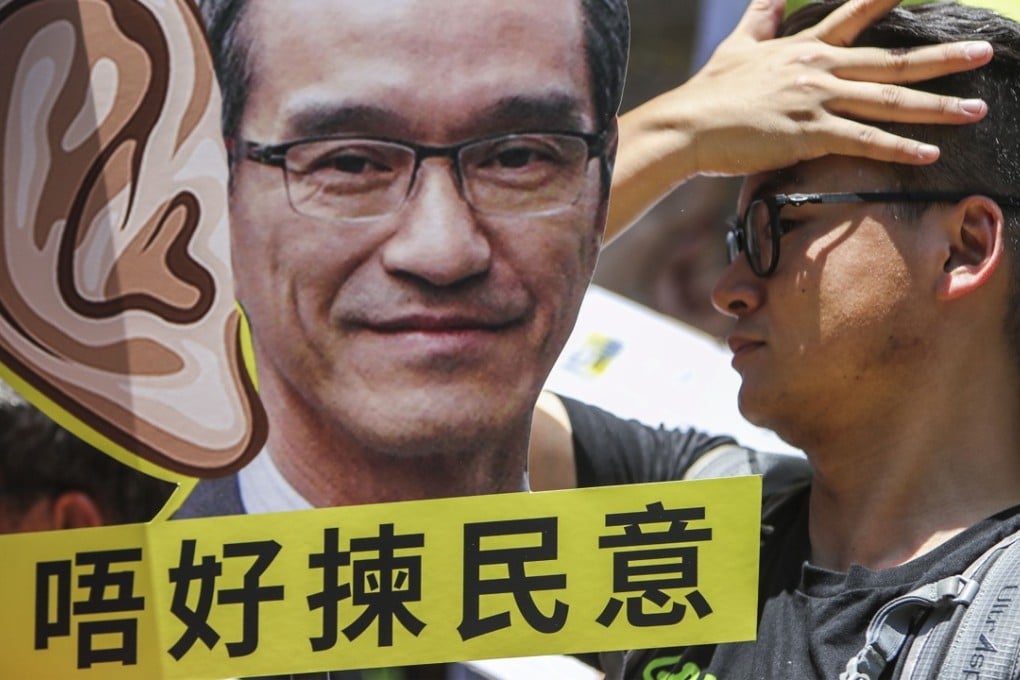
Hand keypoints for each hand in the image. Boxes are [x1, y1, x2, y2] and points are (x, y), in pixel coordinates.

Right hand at [682, 0, 990, 172]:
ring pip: (887, 101)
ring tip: (974, 108)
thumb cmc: (710, 91)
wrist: (687, 126)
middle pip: (891, 61)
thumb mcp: (738, 46)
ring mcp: (816, 101)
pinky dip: (898, 148)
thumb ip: (762, 18)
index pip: (856, 16)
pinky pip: (864, 141)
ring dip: (935, 107)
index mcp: (804, 48)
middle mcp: (818, 69)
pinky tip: (929, 154)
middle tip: (983, 53)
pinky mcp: (808, 134)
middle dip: (942, 58)